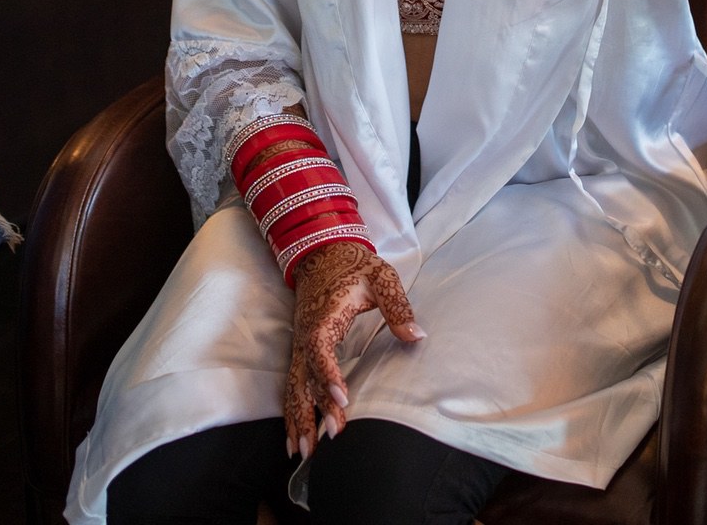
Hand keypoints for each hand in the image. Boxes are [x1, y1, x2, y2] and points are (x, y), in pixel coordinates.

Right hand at [284, 241, 422, 459]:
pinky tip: (293, 439)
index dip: (328, 374)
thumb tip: (416, 334)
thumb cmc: (354, 266)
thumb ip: (397, 304)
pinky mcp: (300, 351)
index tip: (341, 399)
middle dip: (312, 409)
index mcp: (324, 317)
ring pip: (293, 386)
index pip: (320, 349)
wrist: (323, 252)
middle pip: (303, 376)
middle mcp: (306, 335)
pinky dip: (290, 412)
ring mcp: (299, 345)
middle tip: (328, 438)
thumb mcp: (380, 277)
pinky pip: (292, 385)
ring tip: (304, 453)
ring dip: (297, 419)